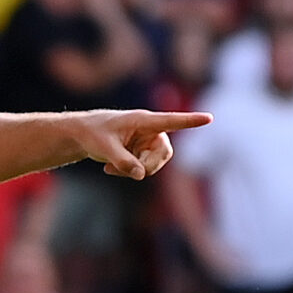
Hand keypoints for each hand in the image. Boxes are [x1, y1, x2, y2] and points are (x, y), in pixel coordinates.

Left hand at [71, 109, 210, 179]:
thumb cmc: (93, 133)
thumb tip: (141, 175)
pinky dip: (130, 172)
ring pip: (155, 163)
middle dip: (149, 165)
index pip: (171, 120)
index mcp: (143, 120)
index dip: (190, 121)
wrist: (84, 135)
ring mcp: (147, 142)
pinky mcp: (143, 152)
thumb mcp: (104, 148)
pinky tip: (110, 169)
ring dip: (136, 170)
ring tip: (112, 167)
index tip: (209, 118)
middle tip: (130, 171)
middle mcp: (150, 130)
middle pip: (164, 152)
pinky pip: (145, 169)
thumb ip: (122, 161)